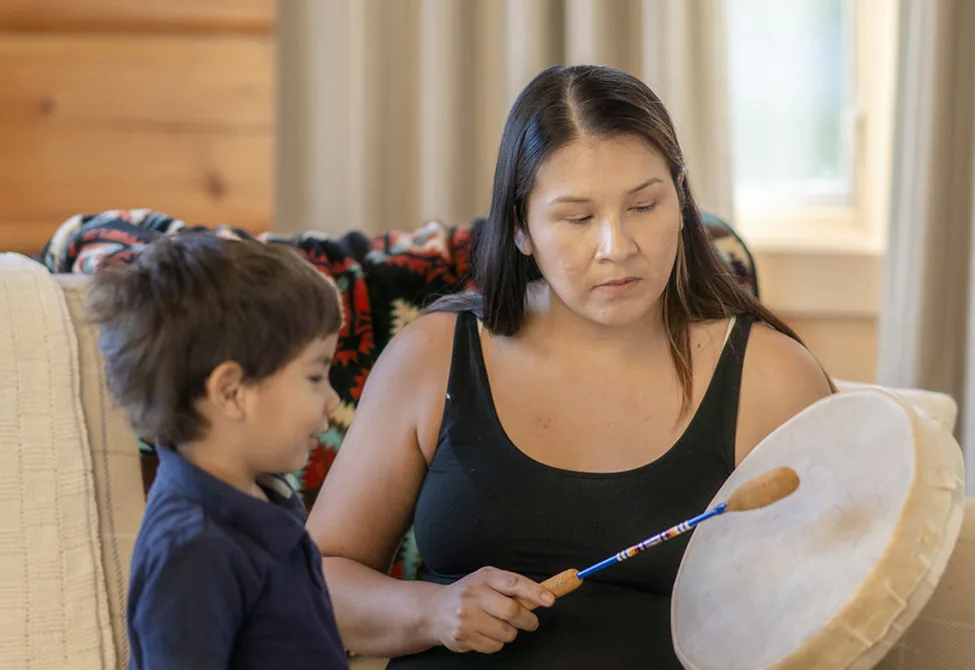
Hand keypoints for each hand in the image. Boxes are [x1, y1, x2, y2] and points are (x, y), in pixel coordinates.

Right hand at [425, 567, 554, 653]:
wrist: (434, 611)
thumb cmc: (470, 593)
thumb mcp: (487, 581)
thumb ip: (511, 586)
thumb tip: (544, 596)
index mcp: (483, 577)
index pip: (513, 583)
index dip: (534, 592)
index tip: (550, 600)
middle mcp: (472, 595)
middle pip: (512, 612)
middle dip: (528, 620)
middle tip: (531, 622)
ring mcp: (465, 618)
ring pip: (506, 633)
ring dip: (510, 632)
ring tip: (498, 625)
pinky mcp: (462, 638)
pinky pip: (494, 646)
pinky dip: (496, 643)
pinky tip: (485, 633)